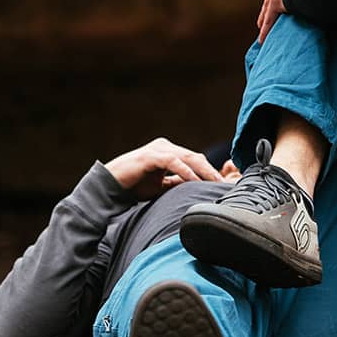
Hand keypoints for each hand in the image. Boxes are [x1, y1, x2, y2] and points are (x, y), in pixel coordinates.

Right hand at [104, 138, 224, 199]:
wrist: (111, 185)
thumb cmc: (135, 186)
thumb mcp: (161, 186)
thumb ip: (176, 184)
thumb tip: (195, 189)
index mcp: (169, 152)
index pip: (194, 160)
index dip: (209, 171)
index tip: (222, 185)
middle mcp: (165, 147)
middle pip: (195, 157)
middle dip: (211, 171)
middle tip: (225, 184)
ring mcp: (158, 150)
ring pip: (187, 157)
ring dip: (203, 170)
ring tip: (214, 182)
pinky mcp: (151, 156)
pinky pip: (173, 162)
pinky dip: (185, 171)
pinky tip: (194, 181)